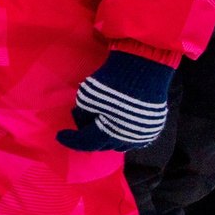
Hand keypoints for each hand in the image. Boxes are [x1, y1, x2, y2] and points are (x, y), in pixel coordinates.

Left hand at [59, 51, 175, 151]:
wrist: (143, 69)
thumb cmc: (111, 83)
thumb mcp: (86, 99)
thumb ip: (82, 116)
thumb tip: (83, 125)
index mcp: (110, 133)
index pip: (85, 142)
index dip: (71, 140)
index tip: (60, 135)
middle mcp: (129, 138)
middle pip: (103, 145)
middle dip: (89, 139)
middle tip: (80, 130)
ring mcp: (144, 134)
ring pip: (120, 145)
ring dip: (107, 140)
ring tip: (98, 129)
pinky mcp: (154, 127)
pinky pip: (135, 139)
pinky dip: (123, 136)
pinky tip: (117, 129)